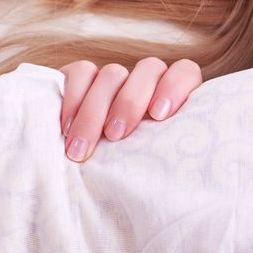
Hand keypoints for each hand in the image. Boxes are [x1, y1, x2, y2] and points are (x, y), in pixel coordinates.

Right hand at [59, 58, 202, 162]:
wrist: (91, 183)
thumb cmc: (138, 175)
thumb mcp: (158, 166)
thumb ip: (168, 153)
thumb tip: (182, 175)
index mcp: (175, 96)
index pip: (185, 71)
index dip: (175, 86)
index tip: (158, 115)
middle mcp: (148, 81)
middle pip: (148, 69)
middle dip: (130, 102)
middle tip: (115, 136)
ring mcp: (116, 78)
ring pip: (112, 73)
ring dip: (96, 110)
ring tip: (84, 147)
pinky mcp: (82, 79)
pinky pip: (80, 72)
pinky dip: (73, 98)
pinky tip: (66, 128)